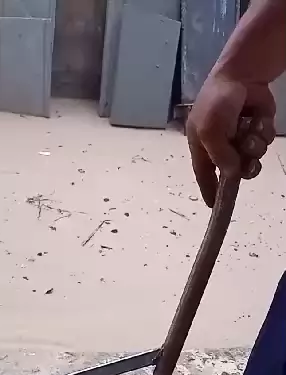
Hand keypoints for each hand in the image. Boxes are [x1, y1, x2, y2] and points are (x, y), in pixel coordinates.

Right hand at [186, 72, 275, 206]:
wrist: (242, 74)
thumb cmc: (217, 102)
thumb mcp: (210, 131)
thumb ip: (220, 156)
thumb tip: (231, 176)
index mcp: (202, 146)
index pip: (204, 175)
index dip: (209, 190)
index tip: (214, 206)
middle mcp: (221, 145)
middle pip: (234, 171)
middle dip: (242, 167)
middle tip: (246, 163)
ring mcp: (240, 137)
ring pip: (252, 158)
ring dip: (254, 147)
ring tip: (249, 132)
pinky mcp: (257, 129)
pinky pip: (264, 143)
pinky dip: (263, 134)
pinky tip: (258, 120)